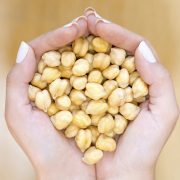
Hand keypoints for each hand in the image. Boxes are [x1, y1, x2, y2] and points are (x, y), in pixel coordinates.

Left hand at [5, 16, 94, 179]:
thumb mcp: (19, 115)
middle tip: (89, 24)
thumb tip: (26, 46)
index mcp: (39, 85)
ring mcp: (77, 90)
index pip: (46, 52)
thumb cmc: (42, 148)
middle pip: (65, 54)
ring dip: (90, 48)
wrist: (69, 172)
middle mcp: (58, 84)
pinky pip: (97, 79)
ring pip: (82, 63)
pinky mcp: (92, 100)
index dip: (59, 37)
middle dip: (76, 37)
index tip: (75, 28)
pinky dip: (102, 67)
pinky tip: (109, 56)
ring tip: (99, 34)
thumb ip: (17, 80)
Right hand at [84, 9, 178, 179]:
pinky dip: (74, 67)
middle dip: (98, 34)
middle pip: (111, 50)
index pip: (131, 48)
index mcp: (140, 81)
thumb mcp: (163, 112)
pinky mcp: (87, 101)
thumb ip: (159, 79)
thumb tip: (140, 48)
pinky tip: (66, 56)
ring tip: (74, 31)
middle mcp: (120, 82)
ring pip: (94, 62)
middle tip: (84, 20)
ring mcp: (102, 90)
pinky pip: (80, 80)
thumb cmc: (144, 147)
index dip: (116, 33)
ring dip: (85, 46)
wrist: (120, 173)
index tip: (98, 24)